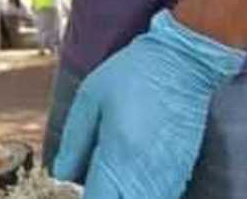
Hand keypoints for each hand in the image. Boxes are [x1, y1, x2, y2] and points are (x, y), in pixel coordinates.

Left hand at [52, 10, 245, 198]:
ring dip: (125, 195)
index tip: (78, 188)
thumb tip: (61, 174)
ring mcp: (169, 176)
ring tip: (112, 177)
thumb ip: (74, 140)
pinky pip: (163, 197)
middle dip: (105, 197)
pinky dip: (144, 192)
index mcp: (118, 156)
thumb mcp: (91, 97)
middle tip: (95, 181)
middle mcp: (146, 174)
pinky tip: (134, 176)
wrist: (185, 60)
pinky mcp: (184, 171)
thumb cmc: (134, 72)